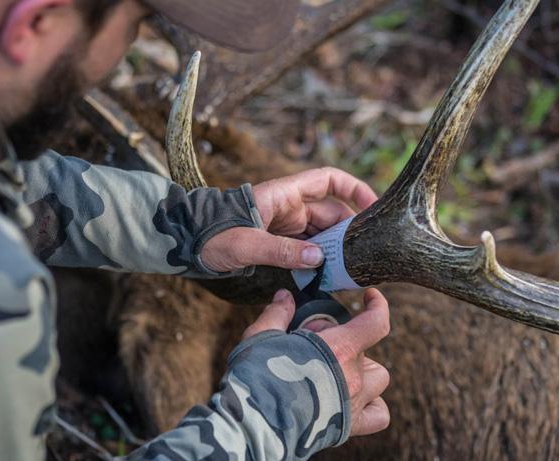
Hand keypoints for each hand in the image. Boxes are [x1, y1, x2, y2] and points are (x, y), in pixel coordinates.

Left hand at [201, 168, 377, 271]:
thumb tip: (319, 258)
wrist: (185, 243)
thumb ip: (281, 251)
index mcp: (284, 194)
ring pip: (320, 235)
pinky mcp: (277, 243)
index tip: (374, 207)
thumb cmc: (211, 236)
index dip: (355, 189)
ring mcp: (284, 225)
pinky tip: (326, 278)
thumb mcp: (244, 244)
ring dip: (333, 251)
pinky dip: (317, 262)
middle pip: (330, 214)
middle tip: (365, 255)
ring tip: (350, 272)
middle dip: (347, 233)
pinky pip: (305, 250)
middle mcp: (288, 207)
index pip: (329, 180)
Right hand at [242, 288, 391, 435]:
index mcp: (339, 349)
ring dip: (363, 368)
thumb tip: (284, 297)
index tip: (370, 296)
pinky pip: (378, 414)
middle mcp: (353, 376)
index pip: (375, 322)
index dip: (377, 305)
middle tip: (313, 344)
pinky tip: (355, 398)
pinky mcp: (348, 426)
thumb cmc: (259, 378)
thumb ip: (278, 314)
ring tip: (336, 368)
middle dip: (341, 340)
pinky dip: (373, 404)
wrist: (255, 424)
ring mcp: (354, 402)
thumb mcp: (262, 336)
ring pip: (378, 378)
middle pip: (363, 348)